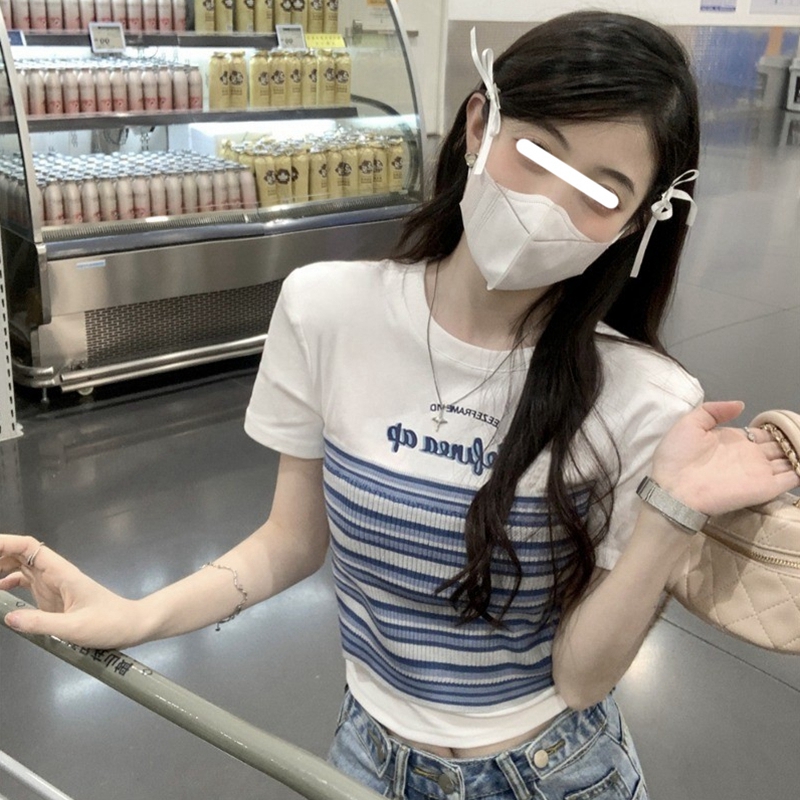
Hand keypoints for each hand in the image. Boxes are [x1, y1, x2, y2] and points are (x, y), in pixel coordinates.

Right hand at [0, 534, 141, 648]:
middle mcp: (55, 574)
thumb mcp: (74, 627)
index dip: (5, 543)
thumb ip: (41, 623)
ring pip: (22, 567)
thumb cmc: (108, 623)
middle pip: (21, 554)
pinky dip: (9, 583)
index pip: (30, 547)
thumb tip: (8, 617)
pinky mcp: (53, 598)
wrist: (131, 625)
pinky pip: (27, 584)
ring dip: (1, 567)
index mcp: (62, 573)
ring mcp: (53, 585)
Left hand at [651, 401, 799, 516]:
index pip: (762, 434)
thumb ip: (715, 410)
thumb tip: (741, 404)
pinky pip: (791, 479)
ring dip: (799, 453)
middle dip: (792, 441)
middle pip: (779, 447)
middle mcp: (750, 456)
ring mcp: (759, 472)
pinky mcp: (764, 488)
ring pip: (788, 461)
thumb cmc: (677, 455)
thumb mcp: (690, 424)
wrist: (673, 488)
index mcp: (733, 441)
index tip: (788, 424)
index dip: (775, 430)